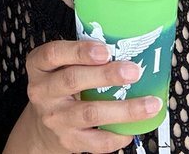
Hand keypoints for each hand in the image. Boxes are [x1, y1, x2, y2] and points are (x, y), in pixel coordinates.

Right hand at [14, 40, 160, 153]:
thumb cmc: (60, 87)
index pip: (53, 54)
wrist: (43, 127)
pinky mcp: (69, 141)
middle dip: (107, 76)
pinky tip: (134, 128)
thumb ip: (84, 56)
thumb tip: (128, 47)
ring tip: (149, 104)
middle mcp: (43, 92)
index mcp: (40, 66)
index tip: (105, 50)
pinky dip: (119, 135)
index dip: (79, 51)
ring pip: (90, 113)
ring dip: (124, 109)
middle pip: (73, 80)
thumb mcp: (61, 65)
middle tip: (134, 72)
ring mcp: (55, 119)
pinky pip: (97, 141)